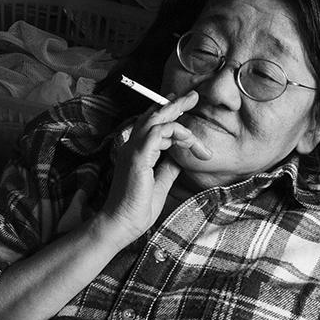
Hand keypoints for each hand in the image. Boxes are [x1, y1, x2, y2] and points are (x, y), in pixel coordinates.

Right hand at [94, 91, 204, 245]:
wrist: (122, 223)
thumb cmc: (138, 208)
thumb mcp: (160, 184)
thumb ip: (168, 168)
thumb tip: (180, 157)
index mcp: (136, 152)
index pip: (151, 125)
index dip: (167, 113)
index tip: (184, 107)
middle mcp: (132, 147)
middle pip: (153, 115)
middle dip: (175, 104)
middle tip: (194, 96)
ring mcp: (133, 150)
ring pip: (158, 120)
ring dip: (180, 120)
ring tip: (197, 127)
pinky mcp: (138, 157)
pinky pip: (159, 132)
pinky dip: (176, 132)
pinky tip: (189, 141)